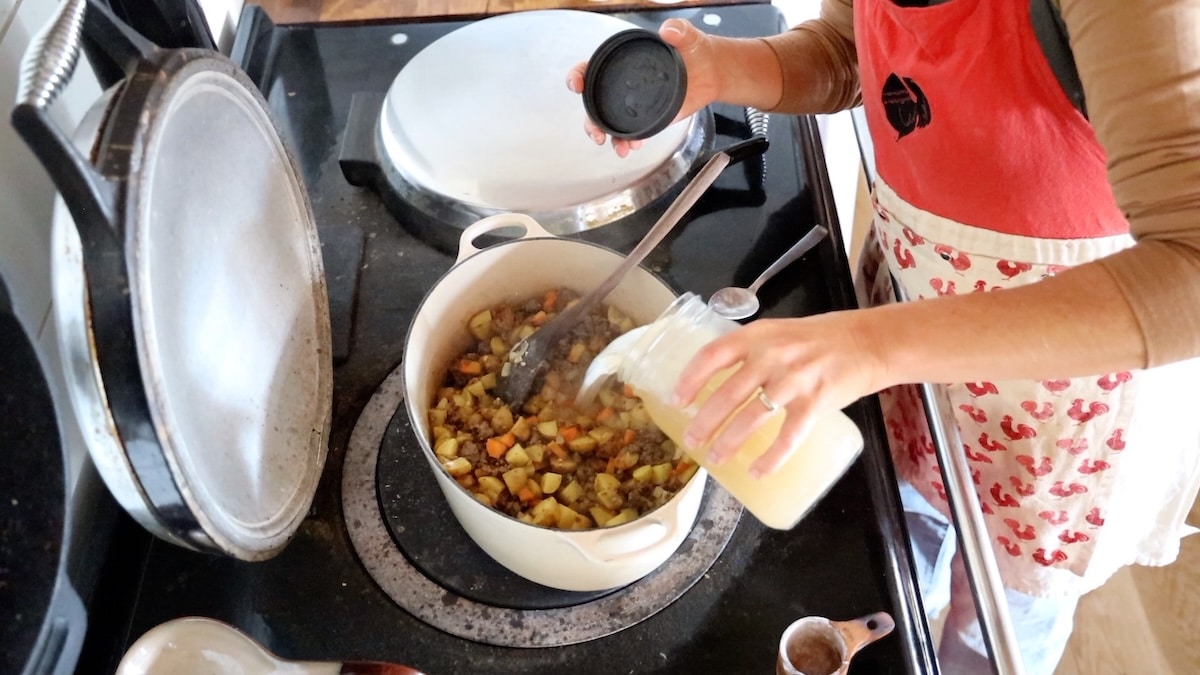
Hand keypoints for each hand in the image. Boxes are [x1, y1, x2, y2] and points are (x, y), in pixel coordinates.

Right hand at [566, 18, 725, 156]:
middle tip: (596, 133)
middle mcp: (623, 84)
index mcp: (623, 61)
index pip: (592, 68)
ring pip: (609, 122)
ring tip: (619, 148)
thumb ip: (678, 29)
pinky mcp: (647, 118)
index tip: (577, 85)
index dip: (578, 76)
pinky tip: (632, 147)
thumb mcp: (686, 35)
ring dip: (608, 137)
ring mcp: (633, 103)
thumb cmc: (693, 48)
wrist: (711, 70)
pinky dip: (627, 142)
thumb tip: (668, 30)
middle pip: (595, 103)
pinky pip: (630, 133)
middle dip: (591, 120)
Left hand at [672, 312, 885, 476]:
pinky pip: (788, 437)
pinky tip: (758, 471)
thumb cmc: (823, 338)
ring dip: (729, 441)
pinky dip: (771, 458)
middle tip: (691, 440)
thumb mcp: (780, 332)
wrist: (871, 341)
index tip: (677, 400)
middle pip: (727, 393)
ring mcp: (794, 380)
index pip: (712, 355)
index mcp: (758, 335)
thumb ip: (752, 351)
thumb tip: (718, 380)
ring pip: (751, 417)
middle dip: (704, 421)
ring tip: (715, 457)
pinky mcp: (816, 402)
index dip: (691, 379)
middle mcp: (773, 355)